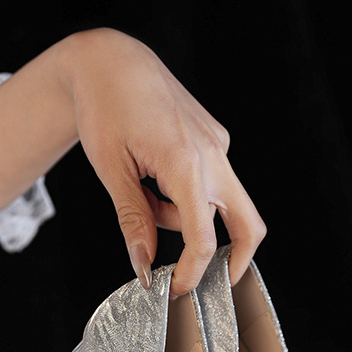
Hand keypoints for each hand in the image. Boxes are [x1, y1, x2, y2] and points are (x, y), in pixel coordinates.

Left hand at [70, 29, 265, 295]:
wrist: (110, 60)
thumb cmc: (104, 107)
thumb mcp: (112, 171)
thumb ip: (134, 221)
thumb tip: (143, 265)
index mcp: (186, 162)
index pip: (203, 237)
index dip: (192, 272)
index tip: (176, 290)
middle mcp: (213, 153)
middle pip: (248, 224)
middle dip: (236, 261)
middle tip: (213, 285)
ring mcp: (219, 144)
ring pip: (220, 205)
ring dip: (187, 218)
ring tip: (143, 195)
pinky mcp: (216, 138)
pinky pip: (209, 182)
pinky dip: (185, 194)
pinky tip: (155, 174)